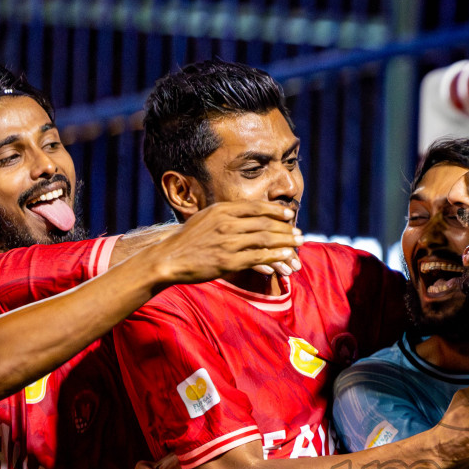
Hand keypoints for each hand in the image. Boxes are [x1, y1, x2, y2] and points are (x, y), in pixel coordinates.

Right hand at [151, 201, 303, 285]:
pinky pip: (258, 258)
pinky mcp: (228, 261)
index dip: (275, 211)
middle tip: (299, 235)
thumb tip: (247, 216)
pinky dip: (274, 257)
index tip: (289, 215)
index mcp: (222, 210)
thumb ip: (226, 215)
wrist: (169, 258)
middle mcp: (226, 224)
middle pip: (265, 224)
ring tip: (297, 245)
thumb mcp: (206, 218)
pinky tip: (284, 258)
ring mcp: (228, 243)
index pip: (255, 207)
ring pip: (265, 240)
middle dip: (286, 229)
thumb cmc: (188, 240)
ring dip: (285, 243)